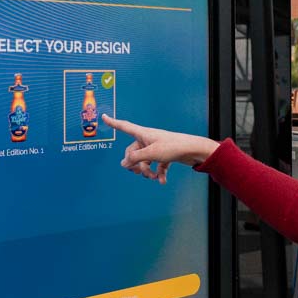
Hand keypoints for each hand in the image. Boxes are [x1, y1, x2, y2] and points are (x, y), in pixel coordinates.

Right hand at [101, 114, 218, 184]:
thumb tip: (123, 163)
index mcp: (143, 134)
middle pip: (133, 152)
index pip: (124, 126)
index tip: (103, 117)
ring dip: (147, 171)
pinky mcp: (164, 155)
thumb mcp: (151, 153)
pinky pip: (156, 166)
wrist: (194, 150)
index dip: (113, 122)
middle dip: (136, 165)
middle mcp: (148, 139)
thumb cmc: (173, 147)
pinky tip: (162, 181)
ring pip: (144, 161)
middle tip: (141, 173)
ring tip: (153, 177)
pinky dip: (158, 174)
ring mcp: (156, 147)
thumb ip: (135, 158)